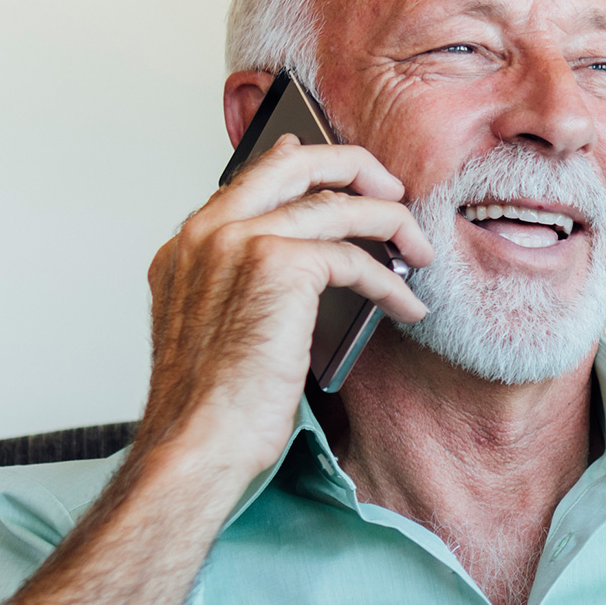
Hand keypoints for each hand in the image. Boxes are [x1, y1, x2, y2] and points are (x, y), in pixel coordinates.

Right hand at [140, 135, 433, 493]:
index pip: (254, 177)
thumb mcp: (216, 327)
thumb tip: (299, 259)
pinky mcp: (278, 265)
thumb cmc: (211, 404)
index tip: (343, 169)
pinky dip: (390, 282)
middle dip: (355, 166)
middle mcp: (208, 231)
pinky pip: (354, 257)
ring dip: (391, 225)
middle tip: (392, 192)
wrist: (198, 440)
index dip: (306, 163)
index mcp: (187, 244)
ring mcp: (239, 241)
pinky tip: (407, 304)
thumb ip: (242, 283)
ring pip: (335, 205)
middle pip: (295, 163)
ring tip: (418, 250)